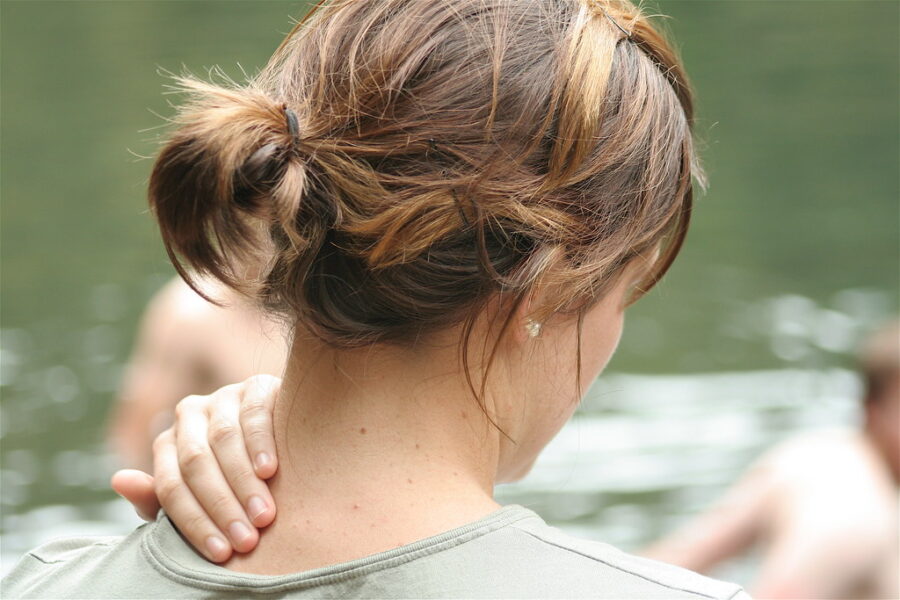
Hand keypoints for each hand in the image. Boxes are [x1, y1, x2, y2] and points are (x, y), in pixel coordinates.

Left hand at [110, 375, 280, 561]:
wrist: (287, 440)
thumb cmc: (237, 479)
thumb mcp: (199, 494)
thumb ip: (160, 498)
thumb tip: (119, 480)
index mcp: (169, 442)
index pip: (170, 484)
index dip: (194, 521)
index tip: (221, 553)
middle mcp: (190, 414)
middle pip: (195, 463)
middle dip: (221, 505)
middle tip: (246, 540)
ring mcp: (223, 396)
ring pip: (223, 439)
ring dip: (243, 481)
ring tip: (263, 516)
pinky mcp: (256, 386)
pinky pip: (253, 414)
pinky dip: (260, 444)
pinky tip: (270, 471)